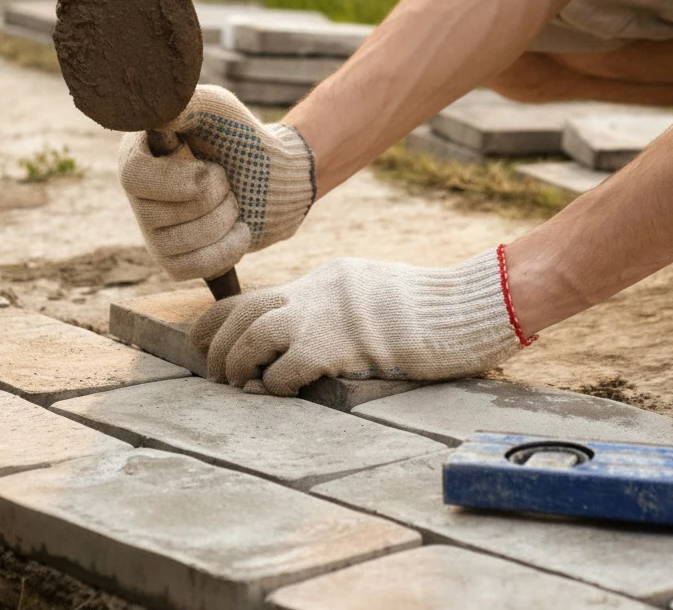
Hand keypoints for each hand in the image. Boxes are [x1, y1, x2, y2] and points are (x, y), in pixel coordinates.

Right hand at [117, 85, 314, 280]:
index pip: (133, 176)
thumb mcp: (217, 109)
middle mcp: (136, 194)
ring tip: (232, 202)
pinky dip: (226, 250)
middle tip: (226, 180)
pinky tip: (238, 230)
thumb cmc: (242, 138)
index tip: (210, 168)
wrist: (275, 178)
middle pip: (158, 214)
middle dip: (213, 197)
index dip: (176, 180)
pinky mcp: (172, 260)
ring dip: (223, 220)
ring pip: (179, 243)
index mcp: (137, 154)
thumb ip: (185, 103)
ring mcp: (151, 231)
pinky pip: (191, 269)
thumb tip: (156, 109)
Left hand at [190, 249, 533, 395]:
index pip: (252, 296)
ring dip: (237, 363)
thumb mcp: (373, 296)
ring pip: (253, 333)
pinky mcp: (340, 346)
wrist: (468, 306)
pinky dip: (274, 384)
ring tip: (238, 385)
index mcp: (323, 280)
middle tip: (218, 376)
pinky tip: (280, 393)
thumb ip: (337, 310)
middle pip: (242, 313)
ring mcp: (327, 316)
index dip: (218, 322)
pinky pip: (286, 368)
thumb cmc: (432, 313)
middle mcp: (316, 291)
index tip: (205, 346)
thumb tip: (306, 343)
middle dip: (218, 346)